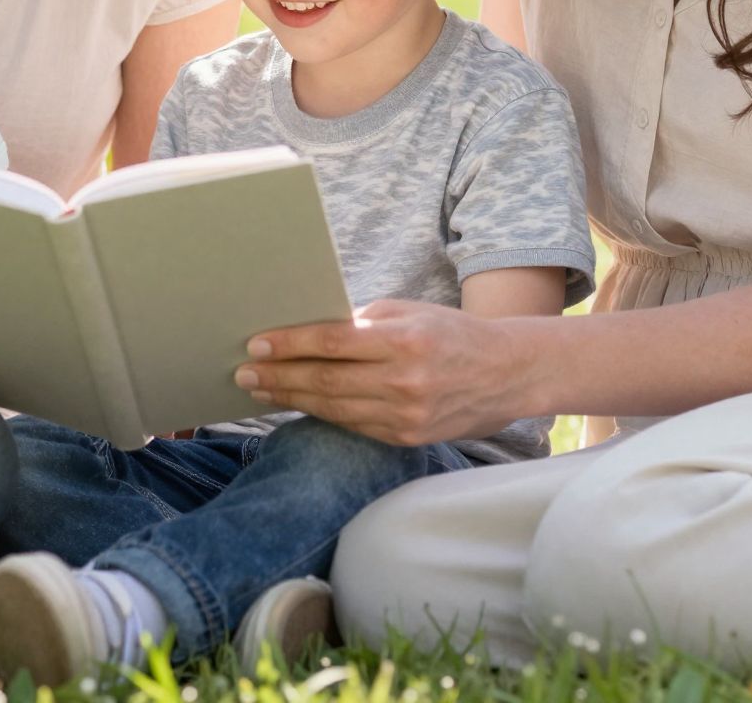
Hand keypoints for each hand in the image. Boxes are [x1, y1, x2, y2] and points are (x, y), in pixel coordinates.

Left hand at [234, 299, 541, 445]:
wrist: (507, 374)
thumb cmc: (450, 333)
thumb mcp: (409, 312)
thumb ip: (362, 323)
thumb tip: (307, 331)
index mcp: (405, 341)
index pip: (334, 343)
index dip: (290, 345)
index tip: (256, 345)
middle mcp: (406, 382)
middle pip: (327, 382)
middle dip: (280, 378)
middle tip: (244, 374)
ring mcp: (406, 416)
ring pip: (335, 409)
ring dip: (293, 399)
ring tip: (261, 391)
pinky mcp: (407, 439)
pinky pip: (353, 426)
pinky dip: (322, 415)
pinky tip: (299, 404)